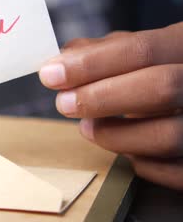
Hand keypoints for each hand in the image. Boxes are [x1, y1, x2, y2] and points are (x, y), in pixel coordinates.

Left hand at [39, 23, 182, 190]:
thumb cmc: (162, 69)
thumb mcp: (141, 51)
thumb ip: (104, 51)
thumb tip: (62, 60)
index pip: (142, 50)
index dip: (91, 64)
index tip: (51, 75)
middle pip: (161, 88)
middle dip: (101, 97)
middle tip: (64, 103)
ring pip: (167, 135)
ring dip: (114, 134)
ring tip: (87, 127)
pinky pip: (171, 171)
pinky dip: (138, 160)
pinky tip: (123, 148)